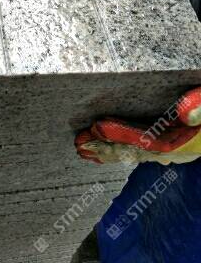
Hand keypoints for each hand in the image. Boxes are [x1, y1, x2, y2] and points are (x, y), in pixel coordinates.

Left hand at [75, 87, 200, 164]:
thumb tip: (185, 112)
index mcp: (187, 140)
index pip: (150, 140)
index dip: (123, 135)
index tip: (98, 127)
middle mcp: (178, 149)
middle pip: (137, 152)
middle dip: (107, 149)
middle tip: (79, 145)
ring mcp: (173, 149)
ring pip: (136, 153)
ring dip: (109, 152)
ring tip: (83, 150)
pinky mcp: (170, 144)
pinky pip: (141, 150)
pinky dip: (121, 148)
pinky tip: (103, 151)